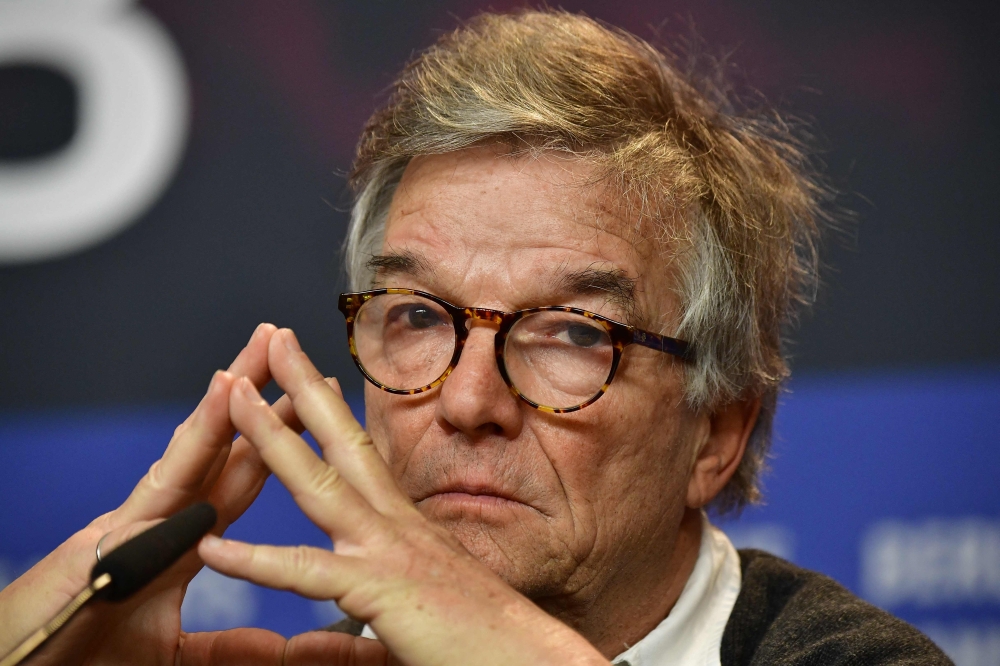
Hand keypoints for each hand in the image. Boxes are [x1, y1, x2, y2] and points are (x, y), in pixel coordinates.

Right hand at [0, 324, 291, 664]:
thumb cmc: (83, 657)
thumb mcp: (178, 654)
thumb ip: (236, 647)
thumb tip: (289, 650)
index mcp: (184, 541)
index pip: (242, 479)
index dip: (280, 440)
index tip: (317, 402)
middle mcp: (167, 517)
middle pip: (228, 448)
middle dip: (262, 396)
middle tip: (296, 346)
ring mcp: (142, 517)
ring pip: (203, 444)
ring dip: (238, 392)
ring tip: (267, 345)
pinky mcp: (117, 532)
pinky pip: (170, 476)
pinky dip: (201, 432)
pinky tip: (226, 389)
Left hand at [197, 328, 608, 665]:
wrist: (527, 657)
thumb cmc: (485, 634)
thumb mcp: (431, 591)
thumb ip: (394, 582)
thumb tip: (371, 592)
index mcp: (404, 522)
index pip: (362, 453)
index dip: (333, 410)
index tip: (310, 375)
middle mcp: (395, 523)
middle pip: (341, 440)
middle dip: (304, 387)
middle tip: (274, 340)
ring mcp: (386, 550)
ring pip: (317, 484)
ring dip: (271, 437)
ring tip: (232, 399)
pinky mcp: (379, 589)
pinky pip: (307, 572)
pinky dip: (257, 560)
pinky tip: (212, 548)